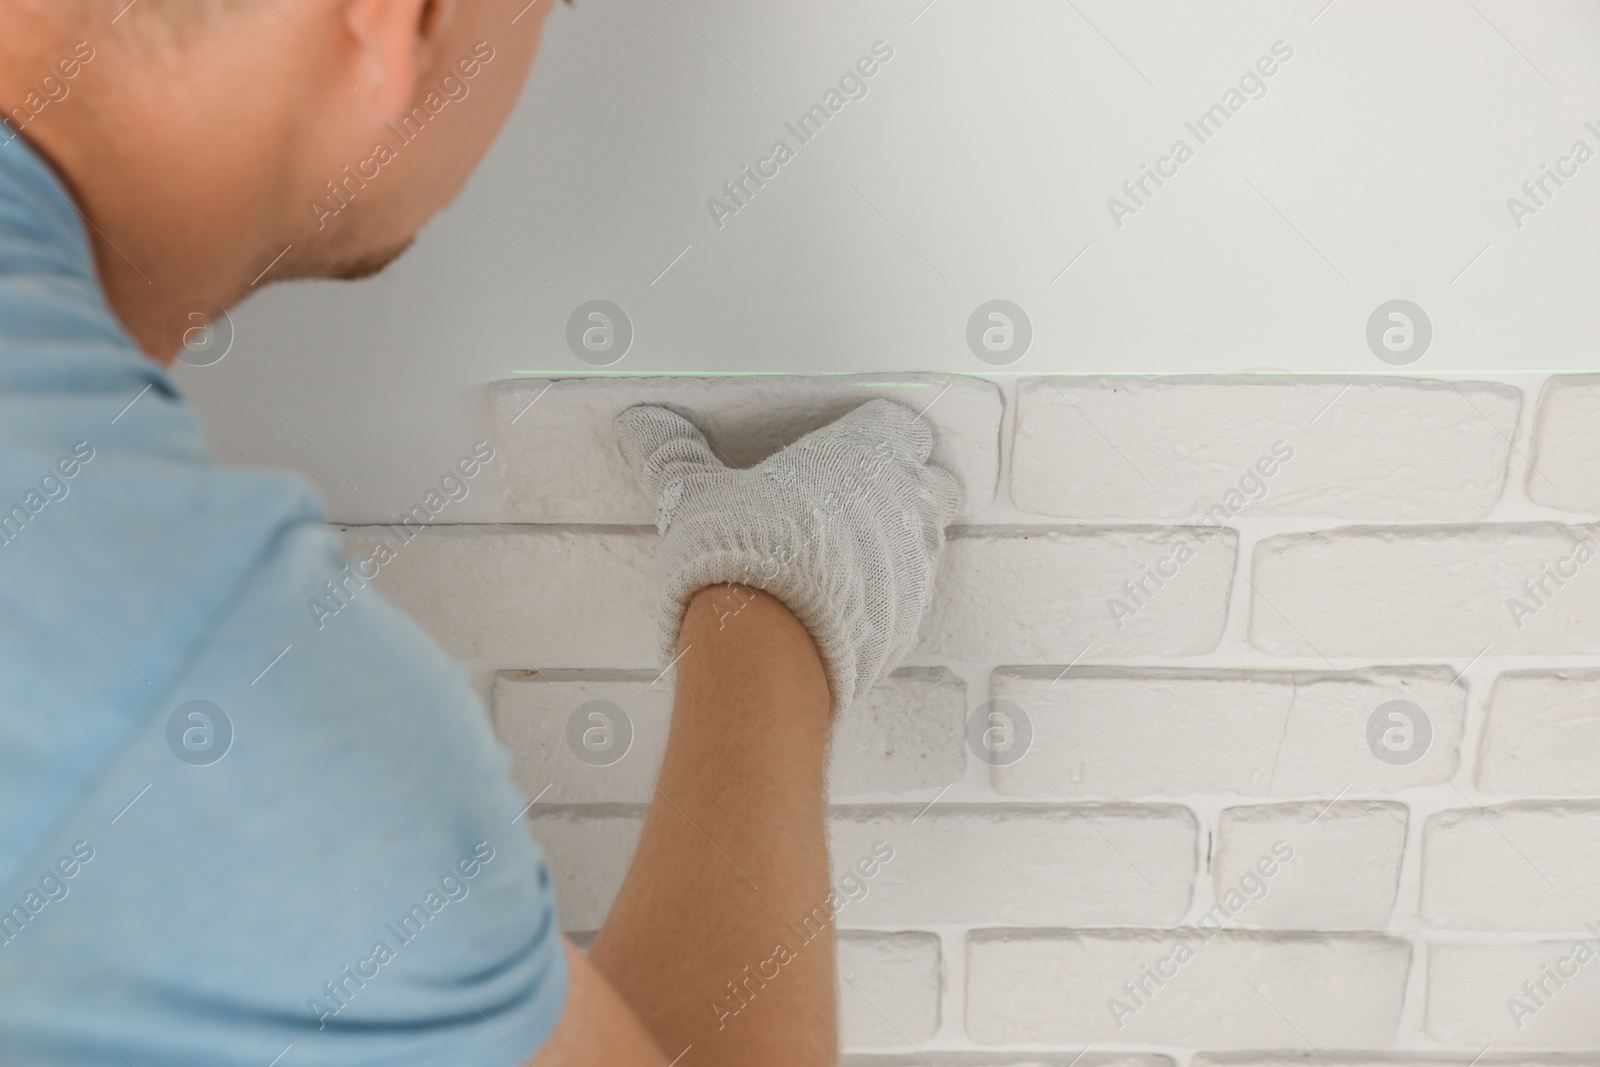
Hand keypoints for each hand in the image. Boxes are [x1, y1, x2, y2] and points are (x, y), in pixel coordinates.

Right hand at [615, 399, 959, 712]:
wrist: (766, 647)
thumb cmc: (739, 551)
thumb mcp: (695, 494)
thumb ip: (674, 455)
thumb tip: (641, 424)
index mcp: (867, 453)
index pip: (900, 427)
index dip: (877, 437)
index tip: (849, 451)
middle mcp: (907, 503)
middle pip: (936, 481)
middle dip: (909, 487)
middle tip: (859, 501)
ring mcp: (916, 565)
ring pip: (930, 540)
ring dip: (901, 542)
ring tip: (850, 556)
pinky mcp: (910, 621)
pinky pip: (911, 597)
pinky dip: (888, 596)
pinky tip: (847, 606)